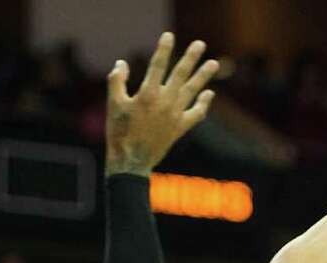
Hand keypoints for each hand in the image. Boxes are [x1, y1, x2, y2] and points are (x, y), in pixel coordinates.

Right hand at [106, 33, 219, 176]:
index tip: (169, 36)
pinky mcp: (179, 129)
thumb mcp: (113, 104)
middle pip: (180, 74)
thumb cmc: (119, 133)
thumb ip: (116, 81)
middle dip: (191, 58)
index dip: (164, 49)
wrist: (130, 163)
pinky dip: (203, 105)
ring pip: (192, 91)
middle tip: (200, 44)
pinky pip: (195, 114)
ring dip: (203, 76)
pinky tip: (209, 94)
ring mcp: (174, 116)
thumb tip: (122, 63)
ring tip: (214, 63)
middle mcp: (164, 102)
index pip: (158, 65)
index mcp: (147, 94)